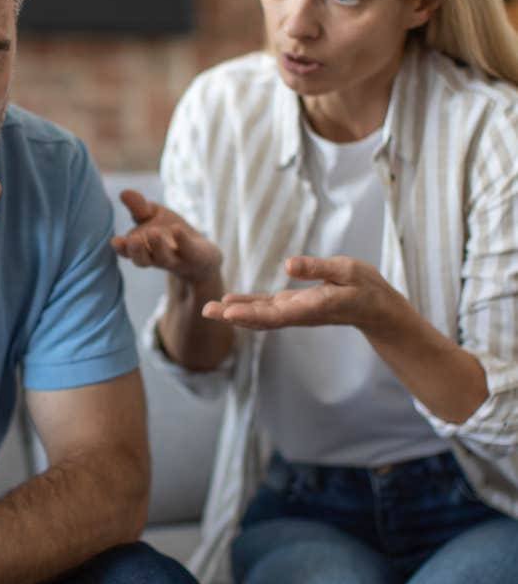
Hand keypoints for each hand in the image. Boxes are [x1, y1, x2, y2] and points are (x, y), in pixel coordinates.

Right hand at [111, 190, 221, 283]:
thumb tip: (123, 192)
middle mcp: (157, 257)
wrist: (202, 256)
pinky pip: (188, 250)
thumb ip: (139, 208)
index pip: (128, 251)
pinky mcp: (195, 256)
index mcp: (143, 248)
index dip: (121, 248)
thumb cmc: (171, 234)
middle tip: (133, 240)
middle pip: (143, 260)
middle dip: (137, 251)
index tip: (115, 241)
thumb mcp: (154, 216)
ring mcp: (176, 258)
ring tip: (153, 232)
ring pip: (164, 258)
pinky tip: (177, 229)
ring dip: (158, 246)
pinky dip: (182, 240)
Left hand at [202, 255, 401, 334]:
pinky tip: (228, 303)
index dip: (251, 314)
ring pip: (259, 316)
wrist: (376, 309)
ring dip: (233, 313)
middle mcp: (299, 313)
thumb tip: (288, 264)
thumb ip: (318, 268)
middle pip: (261, 319)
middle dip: (233, 316)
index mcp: (312, 307)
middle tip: (206, 311)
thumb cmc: (366, 288)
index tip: (229, 313)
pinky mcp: (293, 306)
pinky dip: (245, 307)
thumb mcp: (347, 271)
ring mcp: (294, 312)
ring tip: (208, 309)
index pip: (277, 313)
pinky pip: (265, 309)